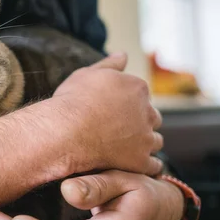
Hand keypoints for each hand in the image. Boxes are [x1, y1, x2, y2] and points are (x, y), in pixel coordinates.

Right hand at [51, 53, 163, 175]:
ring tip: (124, 149)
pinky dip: (147, 165)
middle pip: (152, 118)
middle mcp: (147, 111)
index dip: (127, 105)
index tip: (113, 113)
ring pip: (155, 141)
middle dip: (140, 123)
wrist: (65, 130)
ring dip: (145, 144)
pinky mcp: (140, 160)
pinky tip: (134, 165)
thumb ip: (108, 65)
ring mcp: (145, 137)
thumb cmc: (72, 101)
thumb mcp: (86, 74)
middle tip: (118, 131)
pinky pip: (153, 165)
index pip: (141, 96)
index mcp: (136, 87)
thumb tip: (122, 54)